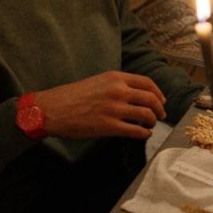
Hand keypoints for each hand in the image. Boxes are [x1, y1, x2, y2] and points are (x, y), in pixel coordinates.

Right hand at [36, 71, 167, 140]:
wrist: (51, 109)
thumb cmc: (72, 96)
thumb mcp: (98, 81)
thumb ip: (118, 85)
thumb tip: (137, 95)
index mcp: (116, 78)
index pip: (147, 83)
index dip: (158, 93)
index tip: (162, 101)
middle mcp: (118, 91)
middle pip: (151, 99)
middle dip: (159, 109)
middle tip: (161, 116)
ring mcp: (114, 109)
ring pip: (147, 115)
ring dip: (152, 122)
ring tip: (150, 125)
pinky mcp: (109, 126)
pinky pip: (136, 130)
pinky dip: (144, 133)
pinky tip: (144, 134)